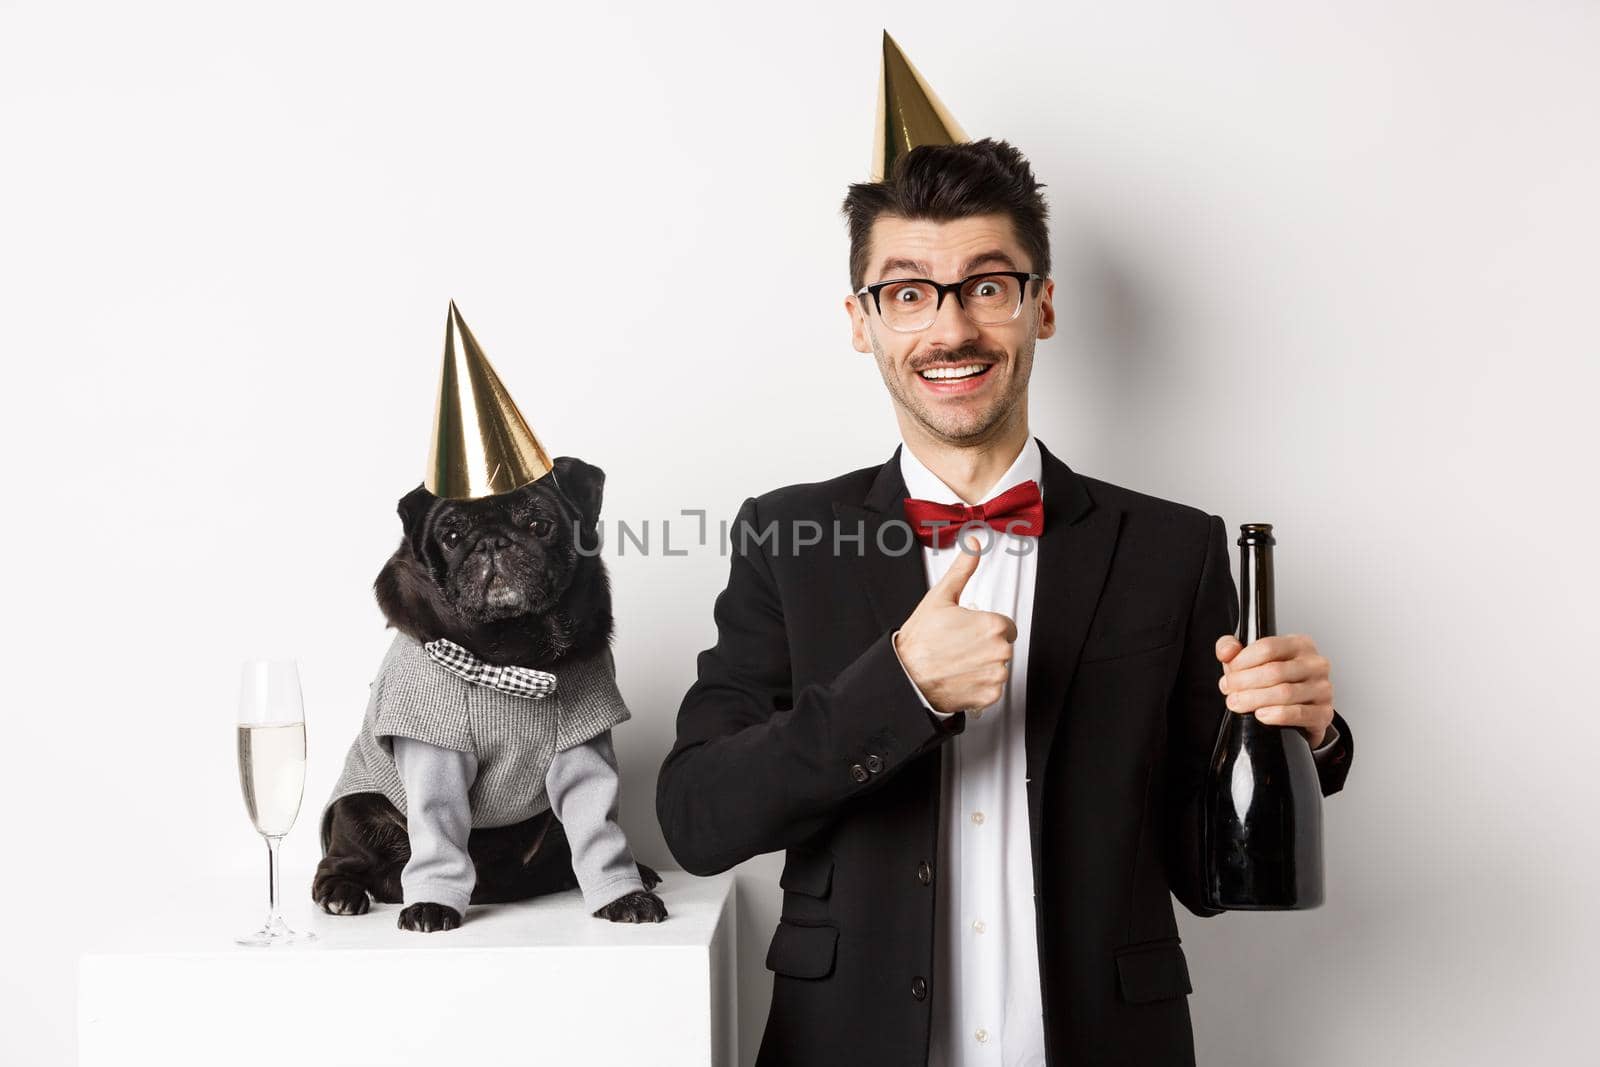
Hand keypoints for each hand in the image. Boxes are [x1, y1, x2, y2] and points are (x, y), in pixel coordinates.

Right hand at [894, 533, 1017, 716]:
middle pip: (1002, 645)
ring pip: (997, 667)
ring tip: (957, 662)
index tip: (967, 631)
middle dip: (984, 645)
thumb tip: (974, 544)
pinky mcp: (989, 696)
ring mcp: (995, 675)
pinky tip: (960, 677)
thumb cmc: (920, 639)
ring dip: (982, 665)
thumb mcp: (940, 597)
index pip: (1006, 625)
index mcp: (992, 625)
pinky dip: (978, 685)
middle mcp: (999, 651)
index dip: (985, 626)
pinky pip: (993, 688)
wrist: (906, 676)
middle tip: (958, 646)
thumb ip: (963, 569)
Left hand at [1215, 634, 1334, 746]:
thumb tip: (1227, 652)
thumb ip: (1231, 648)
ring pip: (1285, 693)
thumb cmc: (1275, 682)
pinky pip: (1299, 713)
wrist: (1297, 713)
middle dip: (1244, 683)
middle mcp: (1315, 664)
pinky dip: (1277, 715)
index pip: (1268, 647)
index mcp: (1299, 644)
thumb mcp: (1251, 660)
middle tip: (1229, 691)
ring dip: (1255, 699)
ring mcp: (1322, 688)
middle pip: (1274, 671)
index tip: (1229, 673)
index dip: (1242, 662)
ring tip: (1238, 704)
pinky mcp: (1324, 712)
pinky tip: (1261, 715)